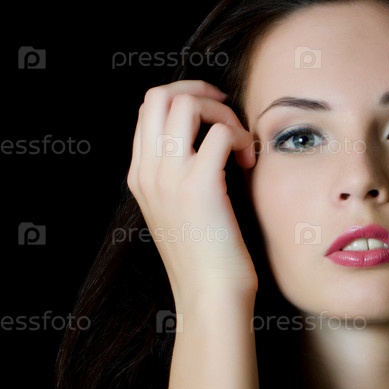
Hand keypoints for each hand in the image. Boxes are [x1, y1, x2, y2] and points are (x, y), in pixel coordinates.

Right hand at [127, 80, 257, 304]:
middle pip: (159, 95)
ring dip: (221, 113)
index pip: (147, 110)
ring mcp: (169, 178)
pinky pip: (219, 132)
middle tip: (227, 108)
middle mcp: (148, 172)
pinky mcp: (200, 186)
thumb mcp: (179, 213)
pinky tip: (249, 162)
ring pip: (185, 104)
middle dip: (198, 90)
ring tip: (240, 142)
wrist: (209, 297)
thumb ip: (179, 178)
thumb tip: (206, 146)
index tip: (213, 113)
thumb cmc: (206, 259)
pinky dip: (240, 137)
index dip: (183, 98)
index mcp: (140, 176)